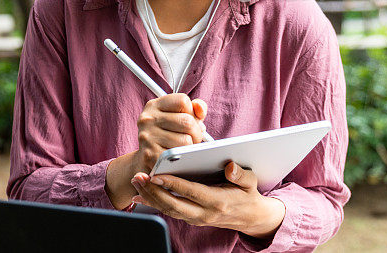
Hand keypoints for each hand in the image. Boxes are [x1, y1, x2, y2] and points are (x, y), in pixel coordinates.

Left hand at [129, 161, 285, 239]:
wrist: (250, 217)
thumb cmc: (247, 194)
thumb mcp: (250, 182)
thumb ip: (241, 174)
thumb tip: (230, 167)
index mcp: (218, 201)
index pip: (192, 192)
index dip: (173, 184)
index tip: (157, 175)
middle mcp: (204, 213)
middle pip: (174, 204)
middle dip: (154, 191)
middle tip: (139, 177)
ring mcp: (196, 218)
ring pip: (168, 209)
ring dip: (149, 196)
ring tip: (136, 181)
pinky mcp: (190, 218)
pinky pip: (169, 211)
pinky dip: (153, 203)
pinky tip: (139, 195)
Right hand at [131, 94, 207, 175]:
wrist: (145, 160)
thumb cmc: (166, 135)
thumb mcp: (176, 116)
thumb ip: (193, 108)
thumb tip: (200, 110)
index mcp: (154, 105)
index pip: (183, 101)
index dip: (192, 112)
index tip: (189, 119)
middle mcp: (148, 119)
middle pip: (187, 121)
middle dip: (196, 132)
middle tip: (192, 138)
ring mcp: (147, 137)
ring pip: (186, 141)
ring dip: (189, 147)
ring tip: (182, 148)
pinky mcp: (150, 155)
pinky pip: (179, 155)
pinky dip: (182, 158)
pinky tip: (176, 157)